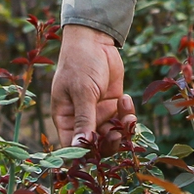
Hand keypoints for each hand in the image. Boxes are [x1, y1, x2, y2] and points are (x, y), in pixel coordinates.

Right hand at [50, 24, 135, 146]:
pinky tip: (126, 98)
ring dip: (121, 129)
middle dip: (109, 143)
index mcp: (66, 119)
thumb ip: (83, 119)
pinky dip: (127, 114)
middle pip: (95, 145)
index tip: (99, 151)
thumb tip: (79, 147)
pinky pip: (122, 119)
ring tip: (128, 116)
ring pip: (111, 134)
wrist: (94, 40)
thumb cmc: (80, 63)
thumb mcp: (82, 91)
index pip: (73, 146)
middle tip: (118, 135)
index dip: (85, 153)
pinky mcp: (112, 104)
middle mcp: (81, 119)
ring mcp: (98, 112)